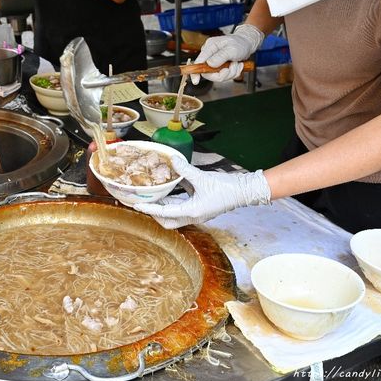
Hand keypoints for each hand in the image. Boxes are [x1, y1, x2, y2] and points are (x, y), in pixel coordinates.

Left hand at [133, 156, 270, 228]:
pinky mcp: (200, 207)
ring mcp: (196, 213)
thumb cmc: (226, 187)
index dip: (149, 208)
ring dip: (163, 205)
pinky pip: (181, 205)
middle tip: (145, 201)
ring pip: (173, 214)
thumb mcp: (203, 177)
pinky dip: (173, 199)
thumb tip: (172, 159)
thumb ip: (185, 170)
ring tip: (152, 194)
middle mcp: (192, 216)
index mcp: (192, 212)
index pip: (164, 213)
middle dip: (154, 213)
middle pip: (167, 221)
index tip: (136, 205)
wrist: (244, 191)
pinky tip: (168, 188)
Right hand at [191, 24, 263, 83]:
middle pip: (208, 72)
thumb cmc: (240, 43)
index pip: (199, 61)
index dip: (196, 72)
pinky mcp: (220, 67)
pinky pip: (224, 76)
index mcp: (210, 47)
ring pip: (218, 76)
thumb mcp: (232, 49)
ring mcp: (215, 62)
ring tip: (236, 63)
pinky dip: (233, 73)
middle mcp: (210, 55)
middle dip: (223, 73)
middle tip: (232, 67)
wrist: (247, 44)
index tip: (195, 81)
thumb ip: (220, 56)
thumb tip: (209, 64)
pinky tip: (237, 65)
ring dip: (230, 72)